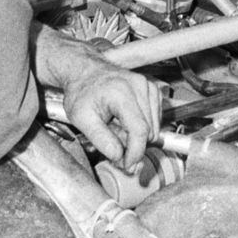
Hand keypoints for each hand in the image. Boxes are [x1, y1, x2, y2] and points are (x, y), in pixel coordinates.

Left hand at [55, 52, 162, 170]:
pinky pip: (155, 119)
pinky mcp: (152, 90)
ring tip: (117, 132)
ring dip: (139, 138)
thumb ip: (101, 139)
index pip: (139, 130)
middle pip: (149, 131)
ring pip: (154, 127)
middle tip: (116, 152)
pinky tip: (126, 123)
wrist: (85, 72)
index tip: (128, 165)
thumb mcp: (82, 118)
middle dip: (135, 148)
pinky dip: (143, 127)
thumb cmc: (82, 91)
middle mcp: (139, 86)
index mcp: (122, 93)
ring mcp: (148, 86)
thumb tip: (118, 157)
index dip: (135, 153)